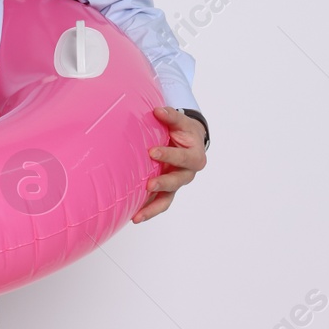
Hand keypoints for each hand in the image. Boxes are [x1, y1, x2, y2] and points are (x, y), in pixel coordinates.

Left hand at [132, 107, 207, 222]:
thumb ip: (170, 116)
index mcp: (194, 156)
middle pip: (177, 181)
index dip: (169, 155)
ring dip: (153, 208)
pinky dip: (148, 211)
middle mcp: (187, 173)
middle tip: (148, 185)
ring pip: (167, 199)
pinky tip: (134, 217)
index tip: (152, 152)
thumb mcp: (180, 122)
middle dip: (163, 183)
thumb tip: (157, 111)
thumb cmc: (183, 131)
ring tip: (138, 216)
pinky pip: (158, 204)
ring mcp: (176, 184)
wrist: (189, 141)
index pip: (183, 158)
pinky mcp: (166, 191)